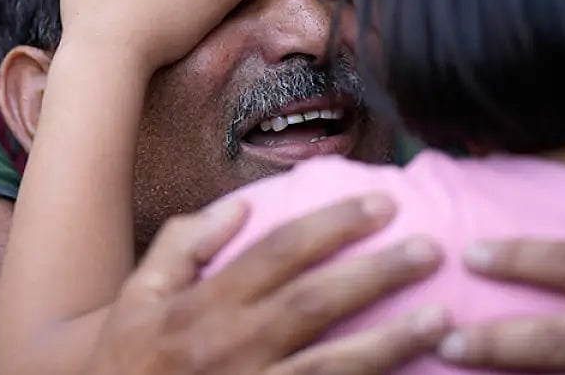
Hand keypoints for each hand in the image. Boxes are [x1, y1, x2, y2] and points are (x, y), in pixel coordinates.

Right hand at [86, 194, 449, 374]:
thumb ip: (183, 245)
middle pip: (316, 302)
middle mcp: (231, 346)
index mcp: (203, 304)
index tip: (383, 205)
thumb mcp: (137, 295)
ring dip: (389, 341)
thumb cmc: (124, 358)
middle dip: (377, 273)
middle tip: (431, 249)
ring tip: (439, 317)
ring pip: (331, 365)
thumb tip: (240, 205)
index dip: (335, 225)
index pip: (281, 252)